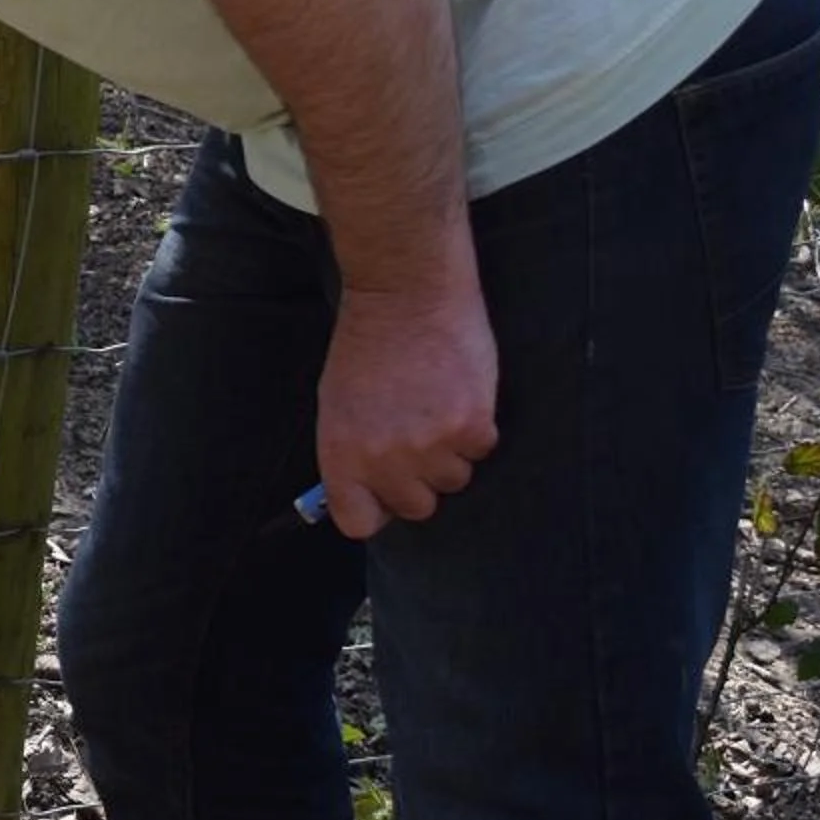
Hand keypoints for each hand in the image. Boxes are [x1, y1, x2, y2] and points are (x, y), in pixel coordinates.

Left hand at [313, 284, 498, 538]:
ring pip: (455, 480)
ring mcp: (431, 445)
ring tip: (436, 406)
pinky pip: (482, 450)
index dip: (376, 508)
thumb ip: (351, 454)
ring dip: (451, 453)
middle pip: (417, 507)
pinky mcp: (472, 426)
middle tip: (416, 437)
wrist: (405, 295)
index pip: (358, 523)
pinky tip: (458, 392)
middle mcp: (385, 459)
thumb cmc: (366, 346)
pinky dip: (476, 428)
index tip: (384, 493)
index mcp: (343, 454)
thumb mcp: (337, 405)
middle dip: (420, 480)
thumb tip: (366, 495)